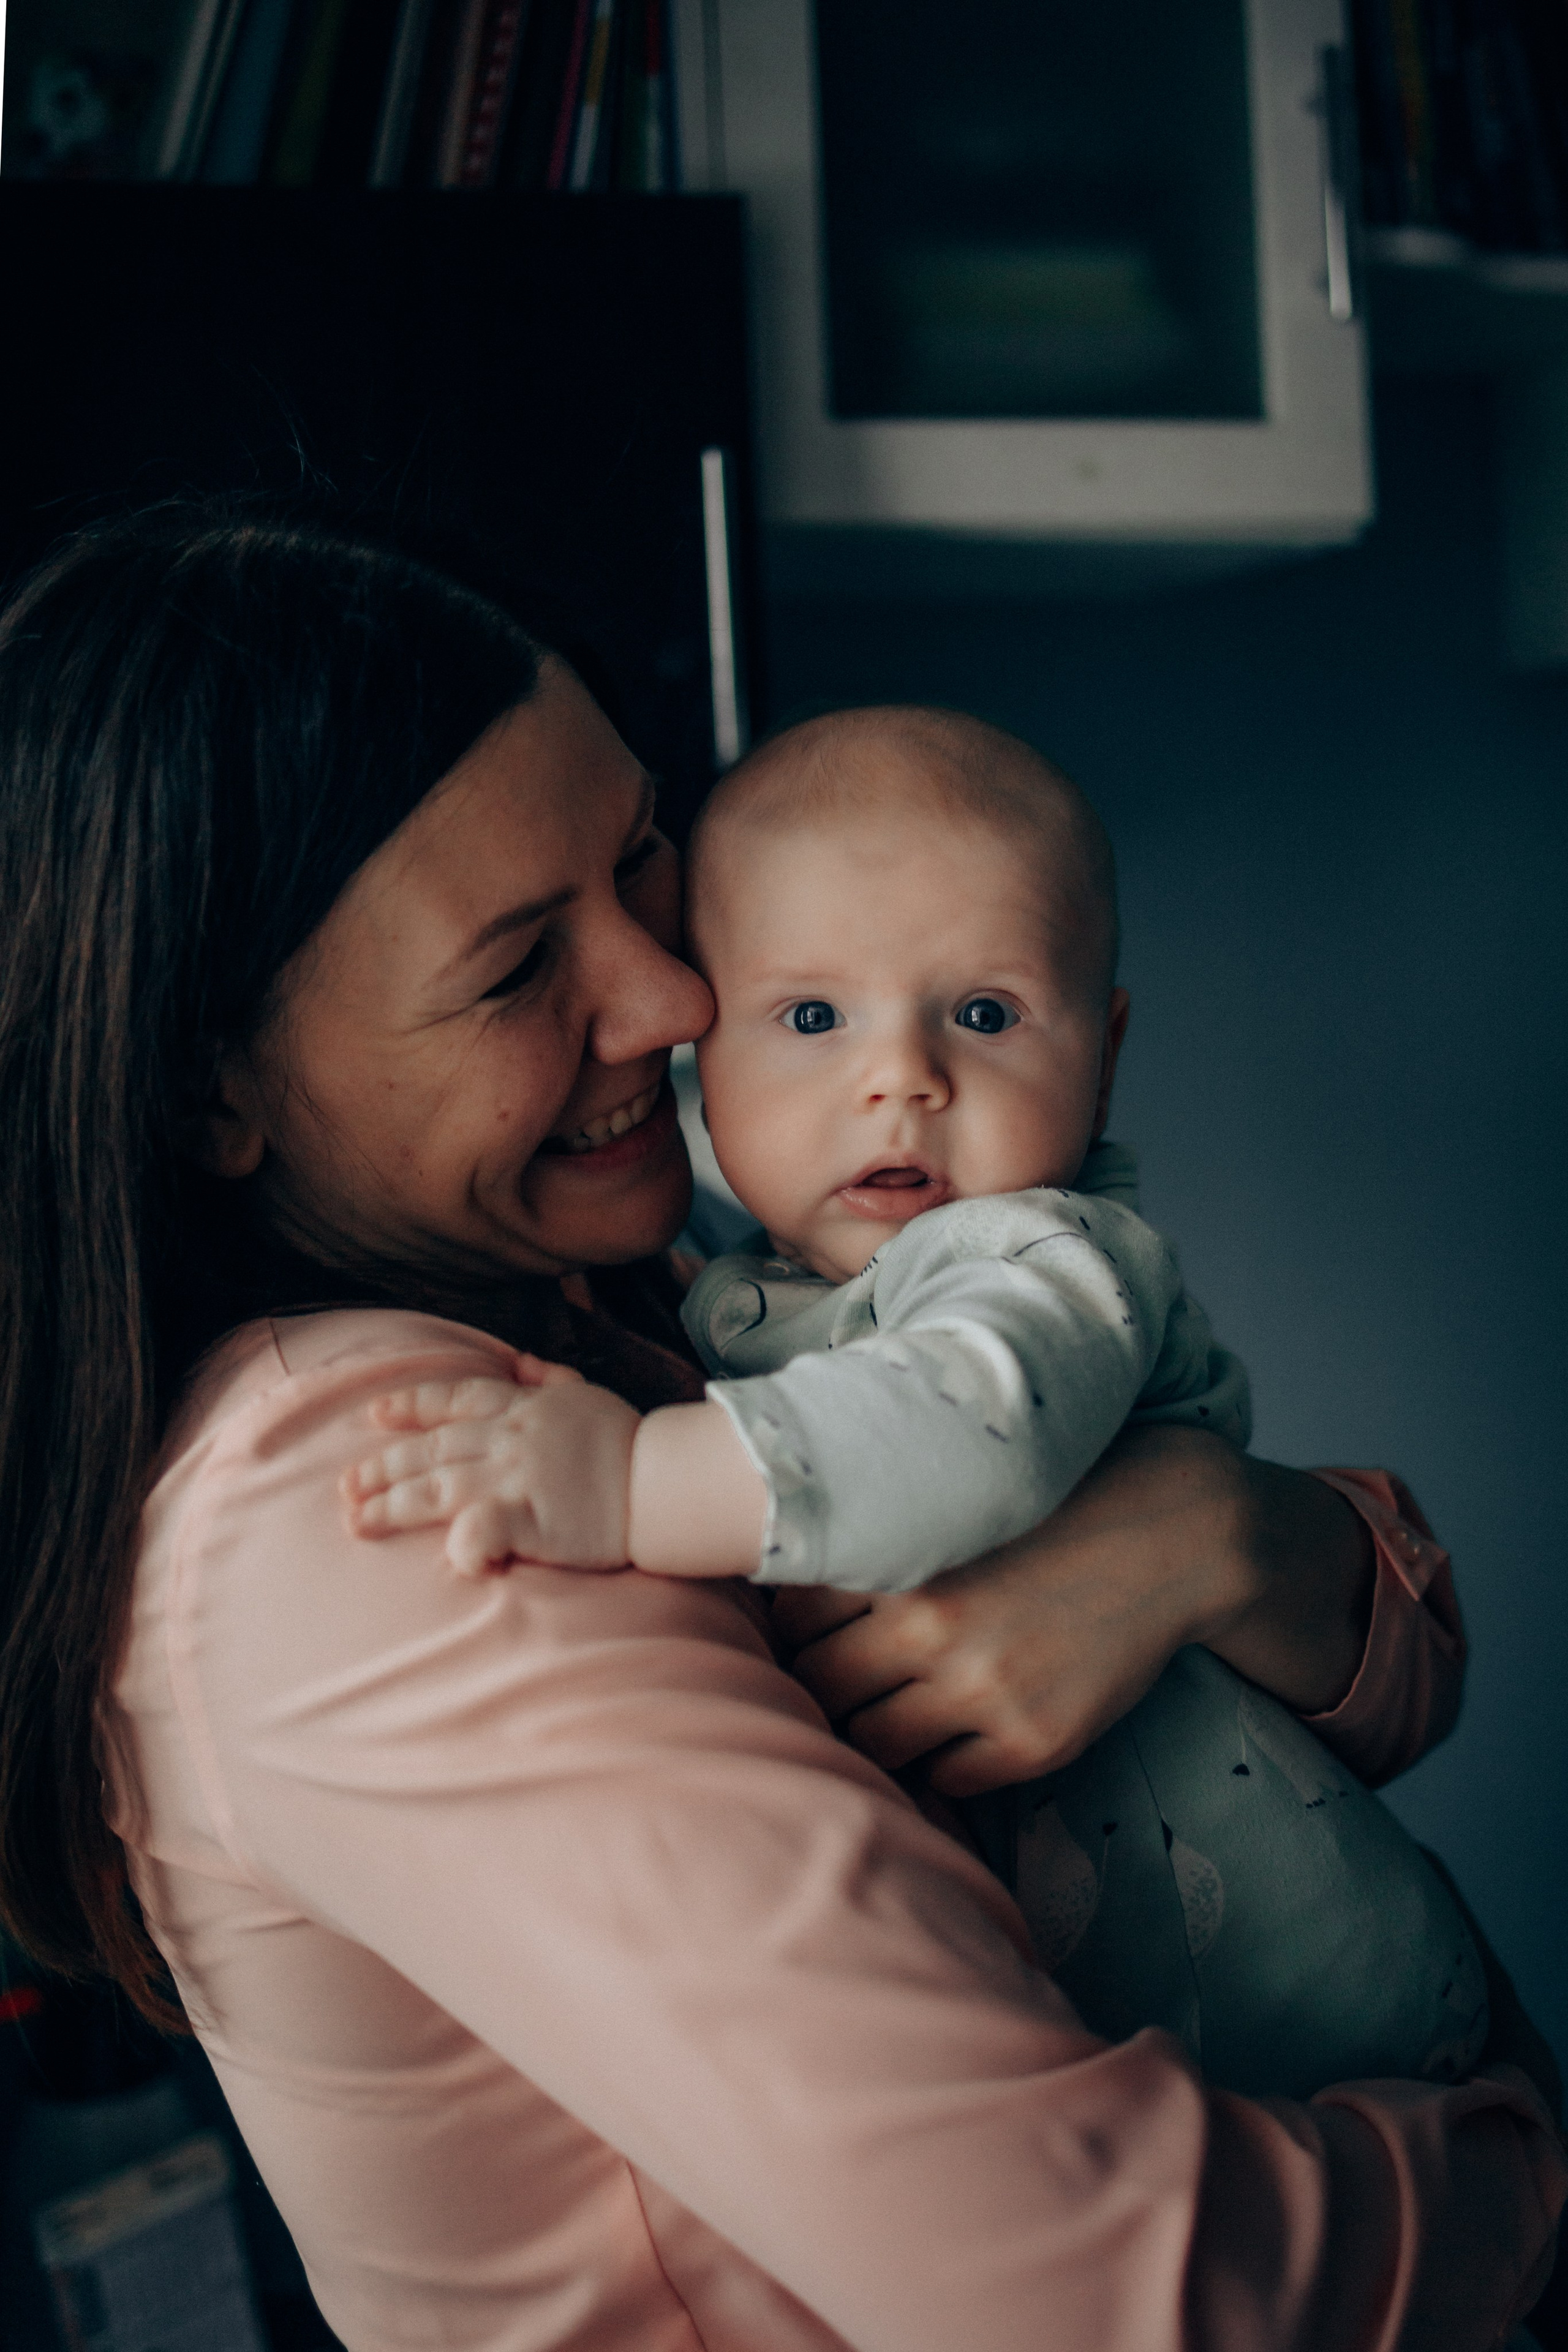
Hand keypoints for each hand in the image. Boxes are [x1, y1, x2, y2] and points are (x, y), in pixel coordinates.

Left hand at [343, 1357, 640, 1576]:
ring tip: (358, 1521)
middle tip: (344, 1487)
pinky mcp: (537, 1523)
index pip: (454, 1398)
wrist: (668, 1479)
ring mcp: (520, 1479)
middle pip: (432, 1449)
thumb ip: (549, 1378)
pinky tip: (441, 1558)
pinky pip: (486, 1530)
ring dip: (393, 1504)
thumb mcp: (587, 1393)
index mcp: (523, 1408)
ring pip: (440, 1487)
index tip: (374, 1414)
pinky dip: (462, 1542)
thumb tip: (519, 1363)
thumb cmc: (627, 1441)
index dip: (411, 1405)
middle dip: (383, 1467)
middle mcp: (512, 1439)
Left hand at [773, 1425, 1372, 1798]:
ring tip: (889, 1704)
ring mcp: (982, 1692)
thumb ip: (881, 1537)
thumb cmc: (1056, 1509)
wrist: (1173, 1538)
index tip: (809, 1623)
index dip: (794, 1625)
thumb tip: (787, 1579)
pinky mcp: (1032, 1742)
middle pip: (819, 1686)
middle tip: (839, 1673)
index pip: (792, 1616)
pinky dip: (938, 1759)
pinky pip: (945, 1778)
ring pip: (872, 1743)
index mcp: (904, 1560)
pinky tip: (955, 1725)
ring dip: (871, 1729)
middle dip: (821, 1682)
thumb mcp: (959, 1503)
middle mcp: (932, 1630)